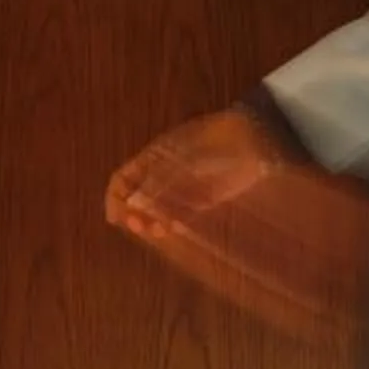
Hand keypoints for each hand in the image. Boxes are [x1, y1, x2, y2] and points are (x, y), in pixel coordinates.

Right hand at [104, 107, 281, 240]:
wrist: (252, 137)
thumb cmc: (215, 141)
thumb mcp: (183, 159)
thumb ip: (159, 182)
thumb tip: (133, 202)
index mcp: (155, 156)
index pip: (124, 178)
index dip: (115, 197)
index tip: (115, 217)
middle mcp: (166, 172)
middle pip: (139, 197)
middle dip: (134, 213)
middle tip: (139, 227)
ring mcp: (184, 185)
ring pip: (159, 209)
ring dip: (153, 221)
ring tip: (156, 230)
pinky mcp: (204, 197)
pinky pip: (182, 214)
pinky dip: (173, 223)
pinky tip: (172, 229)